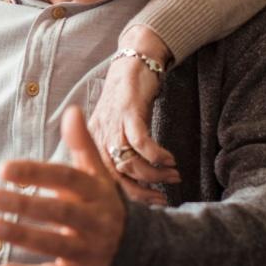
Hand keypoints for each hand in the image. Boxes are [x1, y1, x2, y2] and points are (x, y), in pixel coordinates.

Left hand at [0, 105, 127, 265]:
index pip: (66, 180)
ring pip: (54, 244)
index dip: (36, 173)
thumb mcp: (96, 177)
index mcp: (96, 194)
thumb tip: (72, 110)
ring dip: (22, 236)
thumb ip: (82, 146)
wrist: (137, 254)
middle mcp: (95, 222)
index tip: (4, 169)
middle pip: (59, 212)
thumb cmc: (102, 207)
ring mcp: (88, 252)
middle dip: (24, 204)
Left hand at [87, 27, 179, 205]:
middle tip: (162, 198)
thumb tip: (137, 180)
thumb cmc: (128, 98)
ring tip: (173, 175)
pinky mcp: (128, 111)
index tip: (149, 204)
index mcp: (92, 143)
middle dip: (141, 191)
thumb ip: (120, 151)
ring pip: (128, 161)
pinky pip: (140, 141)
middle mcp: (98, 136)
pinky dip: (156, 155)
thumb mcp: (118, 127)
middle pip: (114, 176)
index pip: (103, 180)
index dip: (126, 196)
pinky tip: (169, 160)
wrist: (133, 62)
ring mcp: (112, 123)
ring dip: (153, 174)